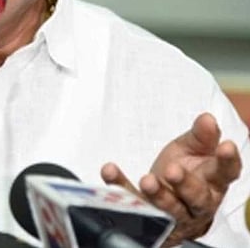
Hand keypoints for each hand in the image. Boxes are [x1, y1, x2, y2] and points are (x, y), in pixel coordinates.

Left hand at [101, 112, 240, 246]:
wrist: (168, 205)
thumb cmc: (184, 173)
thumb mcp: (192, 151)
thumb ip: (201, 137)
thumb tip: (207, 119)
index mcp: (212, 182)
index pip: (225, 173)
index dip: (227, 161)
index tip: (225, 146)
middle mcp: (197, 203)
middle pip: (197, 197)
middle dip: (185, 184)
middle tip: (172, 170)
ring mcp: (172, 215)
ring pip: (169, 209)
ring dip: (157, 195)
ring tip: (147, 180)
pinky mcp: (147, 219)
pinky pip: (133, 204)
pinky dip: (120, 188)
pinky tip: (109, 172)